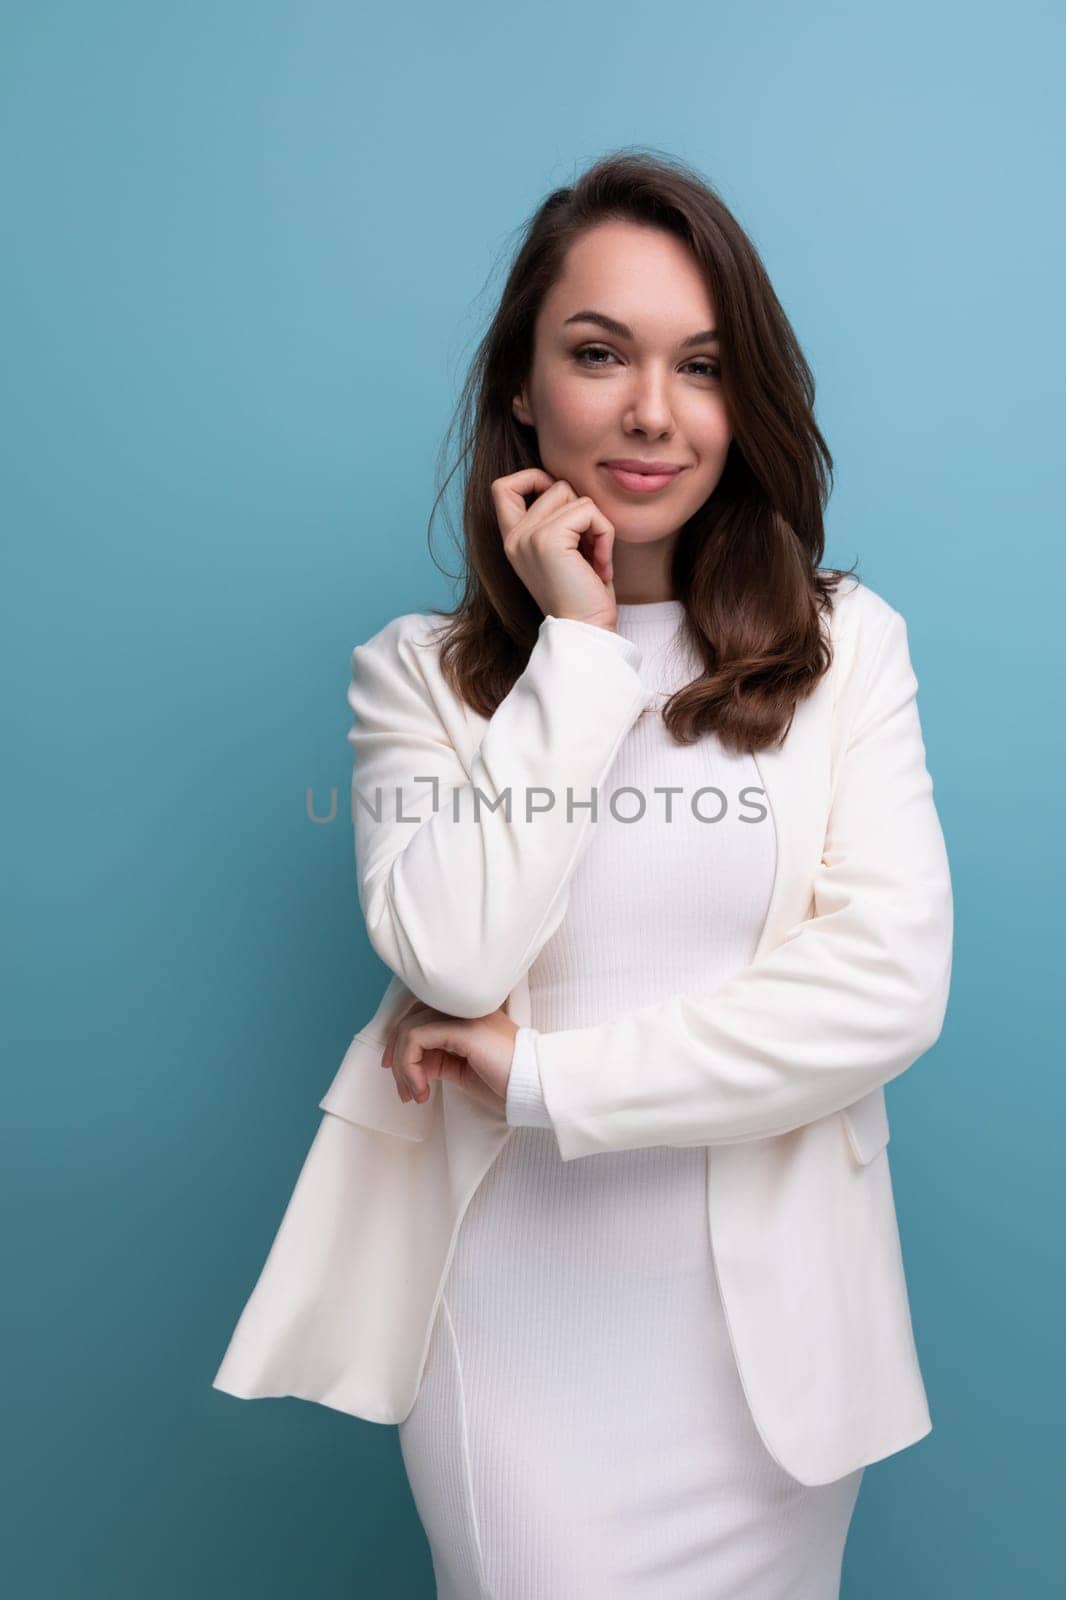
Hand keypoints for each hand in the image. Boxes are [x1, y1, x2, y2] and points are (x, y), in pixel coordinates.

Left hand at [381, 1001, 518, 1111]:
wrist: (533, 1086)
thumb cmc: (505, 1082)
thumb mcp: (463, 1070)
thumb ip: (440, 1059)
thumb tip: (414, 1065)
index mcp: (464, 1016)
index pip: (421, 1016)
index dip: (402, 1043)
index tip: (401, 1076)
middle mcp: (461, 1008)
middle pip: (410, 1019)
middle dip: (397, 1057)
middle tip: (403, 1090)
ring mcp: (461, 1014)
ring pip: (409, 1029)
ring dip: (403, 1067)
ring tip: (415, 1094)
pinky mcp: (459, 1026)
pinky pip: (416, 1038)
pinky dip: (409, 1066)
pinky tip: (422, 1089)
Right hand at [491, 468, 618, 628]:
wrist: (586, 631)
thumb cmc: (583, 595)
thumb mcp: (565, 551)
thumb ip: (558, 519)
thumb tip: (567, 484)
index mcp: (512, 539)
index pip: (504, 486)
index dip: (534, 479)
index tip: (563, 506)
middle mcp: (514, 537)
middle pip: (554, 485)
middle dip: (582, 511)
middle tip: (588, 549)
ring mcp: (527, 537)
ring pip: (574, 495)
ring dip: (597, 526)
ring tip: (594, 561)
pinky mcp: (548, 539)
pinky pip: (589, 511)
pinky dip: (605, 535)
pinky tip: (600, 567)